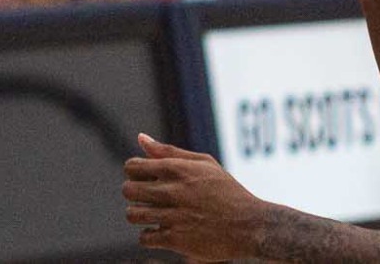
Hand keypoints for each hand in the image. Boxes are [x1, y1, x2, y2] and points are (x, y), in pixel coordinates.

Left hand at [122, 134, 266, 260]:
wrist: (252, 226)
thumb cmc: (227, 191)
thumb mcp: (204, 164)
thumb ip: (169, 151)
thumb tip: (140, 138)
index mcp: (176, 169)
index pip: (131, 167)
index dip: (134, 173)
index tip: (145, 179)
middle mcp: (172, 191)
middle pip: (128, 190)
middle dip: (133, 193)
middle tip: (147, 198)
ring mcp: (173, 217)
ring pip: (132, 215)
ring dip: (138, 215)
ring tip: (152, 215)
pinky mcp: (177, 240)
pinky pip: (145, 238)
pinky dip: (149, 236)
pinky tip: (162, 230)